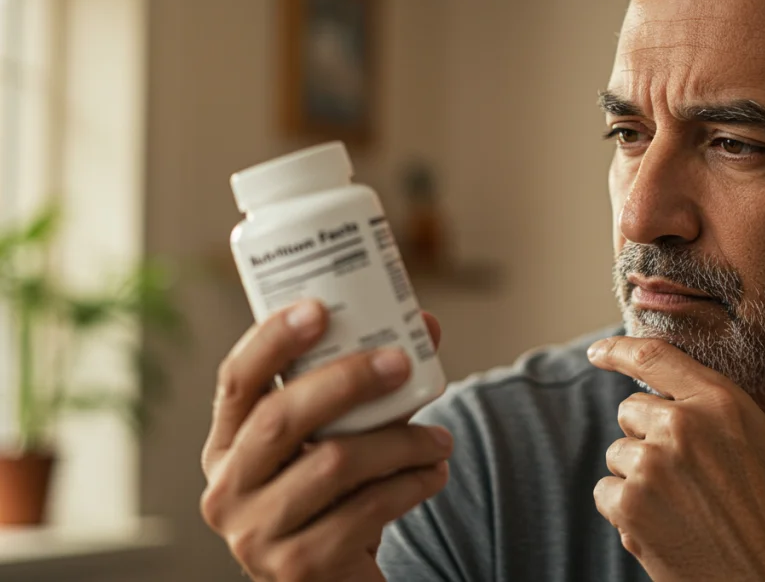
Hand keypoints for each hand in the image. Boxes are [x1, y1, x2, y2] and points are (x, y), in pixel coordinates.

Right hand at [200, 300, 452, 581]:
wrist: (340, 579)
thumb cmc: (340, 495)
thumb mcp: (346, 437)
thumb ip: (375, 387)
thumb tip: (427, 325)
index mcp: (227, 445)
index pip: (236, 381)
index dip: (271, 340)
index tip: (319, 308)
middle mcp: (227, 489)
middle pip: (280, 418)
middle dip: (347, 381)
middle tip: (403, 362)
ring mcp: (256, 533)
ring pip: (333, 463)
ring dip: (400, 442)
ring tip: (441, 439)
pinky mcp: (298, 566)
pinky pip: (365, 510)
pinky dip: (410, 485)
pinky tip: (433, 475)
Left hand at [588, 334, 764, 581]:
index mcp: (720, 403)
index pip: (654, 357)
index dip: (618, 348)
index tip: (598, 351)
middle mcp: (681, 426)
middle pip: (631, 410)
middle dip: (649, 435)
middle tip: (690, 473)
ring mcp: (652, 466)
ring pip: (618, 453)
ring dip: (638, 474)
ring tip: (683, 503)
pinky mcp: (629, 506)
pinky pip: (605, 491)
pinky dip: (625, 509)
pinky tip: (666, 524)